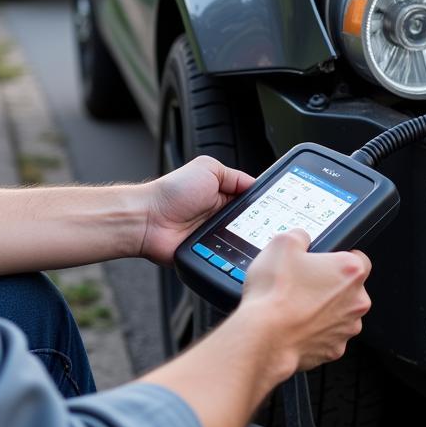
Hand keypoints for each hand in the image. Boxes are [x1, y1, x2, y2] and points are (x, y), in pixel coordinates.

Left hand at [141, 155, 255, 265]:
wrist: (148, 220)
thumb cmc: (172, 192)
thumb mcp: (208, 169)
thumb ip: (234, 176)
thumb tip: (256, 184)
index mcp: (223, 195)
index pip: (251, 201)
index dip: (263, 204)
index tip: (277, 208)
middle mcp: (220, 216)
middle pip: (251, 223)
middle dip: (259, 225)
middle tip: (266, 225)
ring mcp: (214, 236)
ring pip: (242, 242)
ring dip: (245, 241)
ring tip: (248, 238)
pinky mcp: (208, 255)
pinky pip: (227, 258)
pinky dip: (232, 256)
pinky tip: (234, 252)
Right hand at [239, 230, 371, 380]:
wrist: (263, 338)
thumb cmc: (275, 294)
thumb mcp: (282, 244)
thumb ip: (300, 236)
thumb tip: (302, 238)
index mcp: (350, 272)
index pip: (359, 259)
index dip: (340, 257)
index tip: (325, 261)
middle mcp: (356, 302)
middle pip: (349, 288)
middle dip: (330, 286)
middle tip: (303, 283)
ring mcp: (346, 328)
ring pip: (339, 314)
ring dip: (323, 310)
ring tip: (295, 306)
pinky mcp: (333, 351)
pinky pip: (327, 336)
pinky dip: (314, 332)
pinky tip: (294, 325)